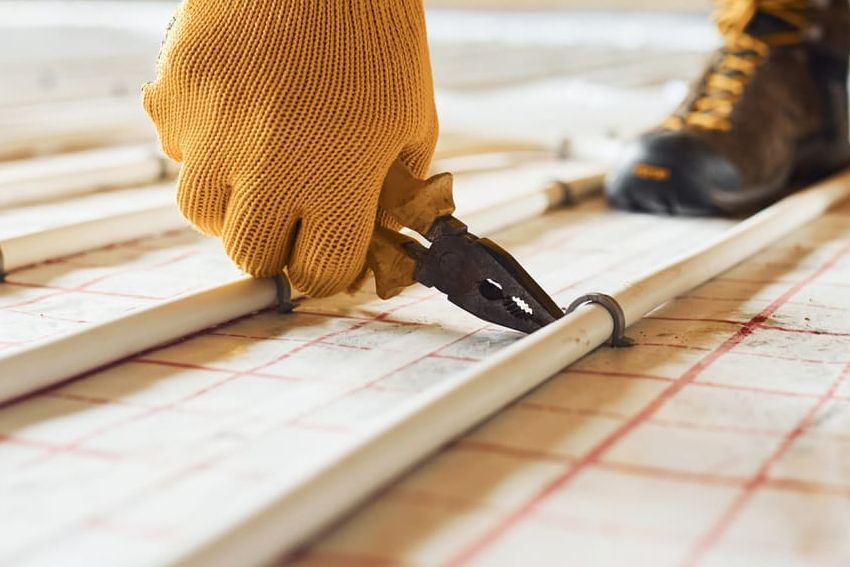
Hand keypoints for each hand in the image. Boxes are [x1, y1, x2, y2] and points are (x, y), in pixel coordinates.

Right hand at [143, 0, 438, 296]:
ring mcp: (212, 130)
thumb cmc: (375, 31)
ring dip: (230, 203)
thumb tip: (380, 230)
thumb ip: (394, 186)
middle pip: (251, 256)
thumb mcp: (411, 118)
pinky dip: (201, 146)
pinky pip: (176, 148)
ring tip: (255, 166)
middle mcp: (269, 166)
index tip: (328, 257)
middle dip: (274, 247)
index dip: (328, 271)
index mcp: (338, 178)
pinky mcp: (174, 94)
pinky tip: (230, 115)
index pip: (322, 271)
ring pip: (200, 211)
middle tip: (289, 221)